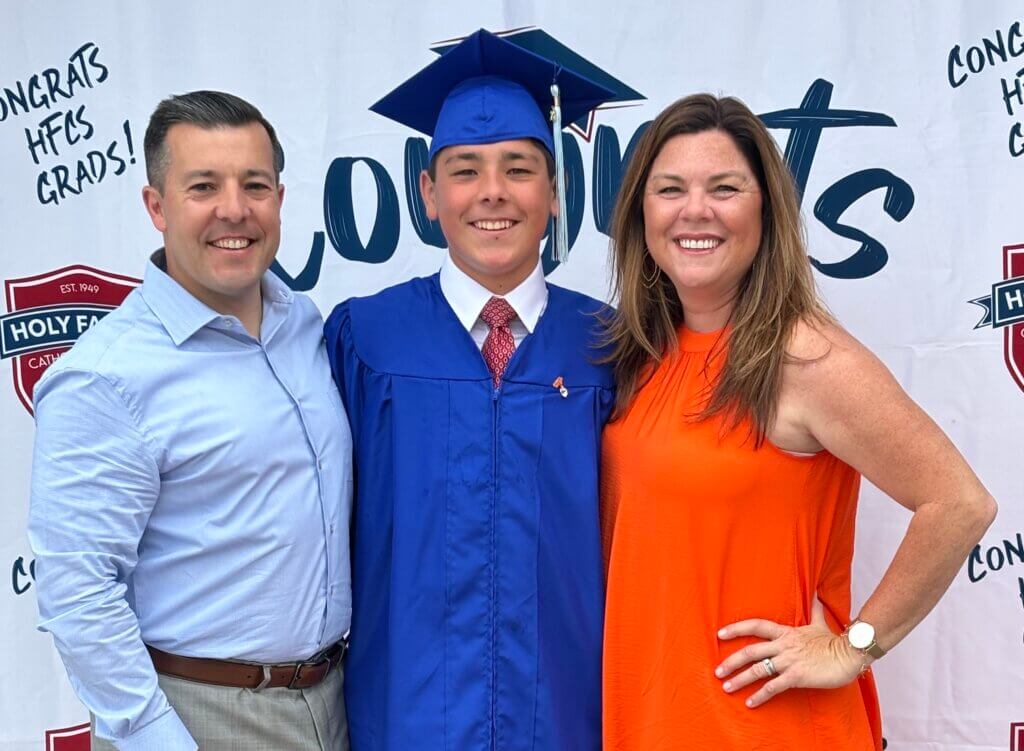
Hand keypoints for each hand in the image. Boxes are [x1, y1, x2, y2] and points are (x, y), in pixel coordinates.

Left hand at [714, 597, 866, 707]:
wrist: (850, 654)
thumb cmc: (834, 641)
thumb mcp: (820, 623)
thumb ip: (814, 610)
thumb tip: (816, 595)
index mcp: (786, 632)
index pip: (756, 626)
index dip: (737, 629)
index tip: (720, 634)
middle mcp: (783, 646)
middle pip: (751, 651)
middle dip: (731, 661)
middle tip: (717, 670)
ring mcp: (789, 661)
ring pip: (757, 670)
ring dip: (740, 679)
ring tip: (726, 687)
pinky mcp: (797, 676)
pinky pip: (773, 687)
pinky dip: (760, 695)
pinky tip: (749, 702)